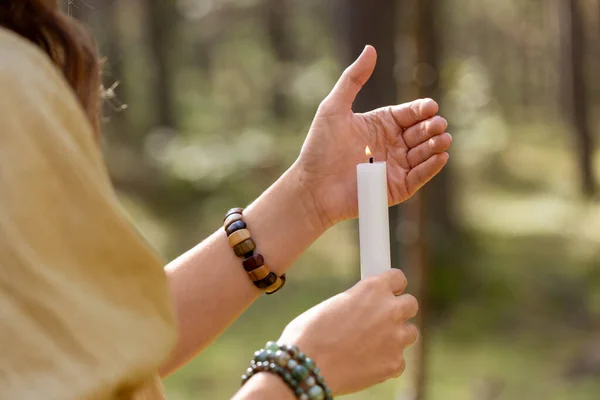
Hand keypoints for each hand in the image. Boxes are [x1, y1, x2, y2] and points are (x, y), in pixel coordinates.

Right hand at [278, 269, 418, 394]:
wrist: (307, 366)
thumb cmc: (309, 333)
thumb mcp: (333, 305)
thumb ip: (356, 304)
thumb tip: (362, 310)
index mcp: (372, 288)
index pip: (398, 277)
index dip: (393, 285)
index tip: (389, 292)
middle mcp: (390, 309)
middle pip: (411, 304)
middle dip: (399, 310)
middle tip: (382, 319)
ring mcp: (396, 338)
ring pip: (410, 333)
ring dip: (396, 336)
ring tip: (371, 344)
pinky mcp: (394, 364)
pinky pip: (398, 361)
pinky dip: (386, 362)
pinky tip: (366, 363)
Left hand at [294, 45, 450, 227]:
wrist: (312, 186)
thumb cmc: (320, 147)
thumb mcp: (334, 108)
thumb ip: (353, 79)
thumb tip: (370, 48)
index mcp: (381, 124)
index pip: (410, 113)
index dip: (422, 110)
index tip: (429, 107)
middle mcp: (392, 144)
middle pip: (421, 132)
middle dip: (432, 127)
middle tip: (437, 125)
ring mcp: (396, 166)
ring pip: (424, 153)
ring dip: (435, 146)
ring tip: (442, 139)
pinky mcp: (398, 188)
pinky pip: (420, 176)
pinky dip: (431, 167)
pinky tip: (439, 156)